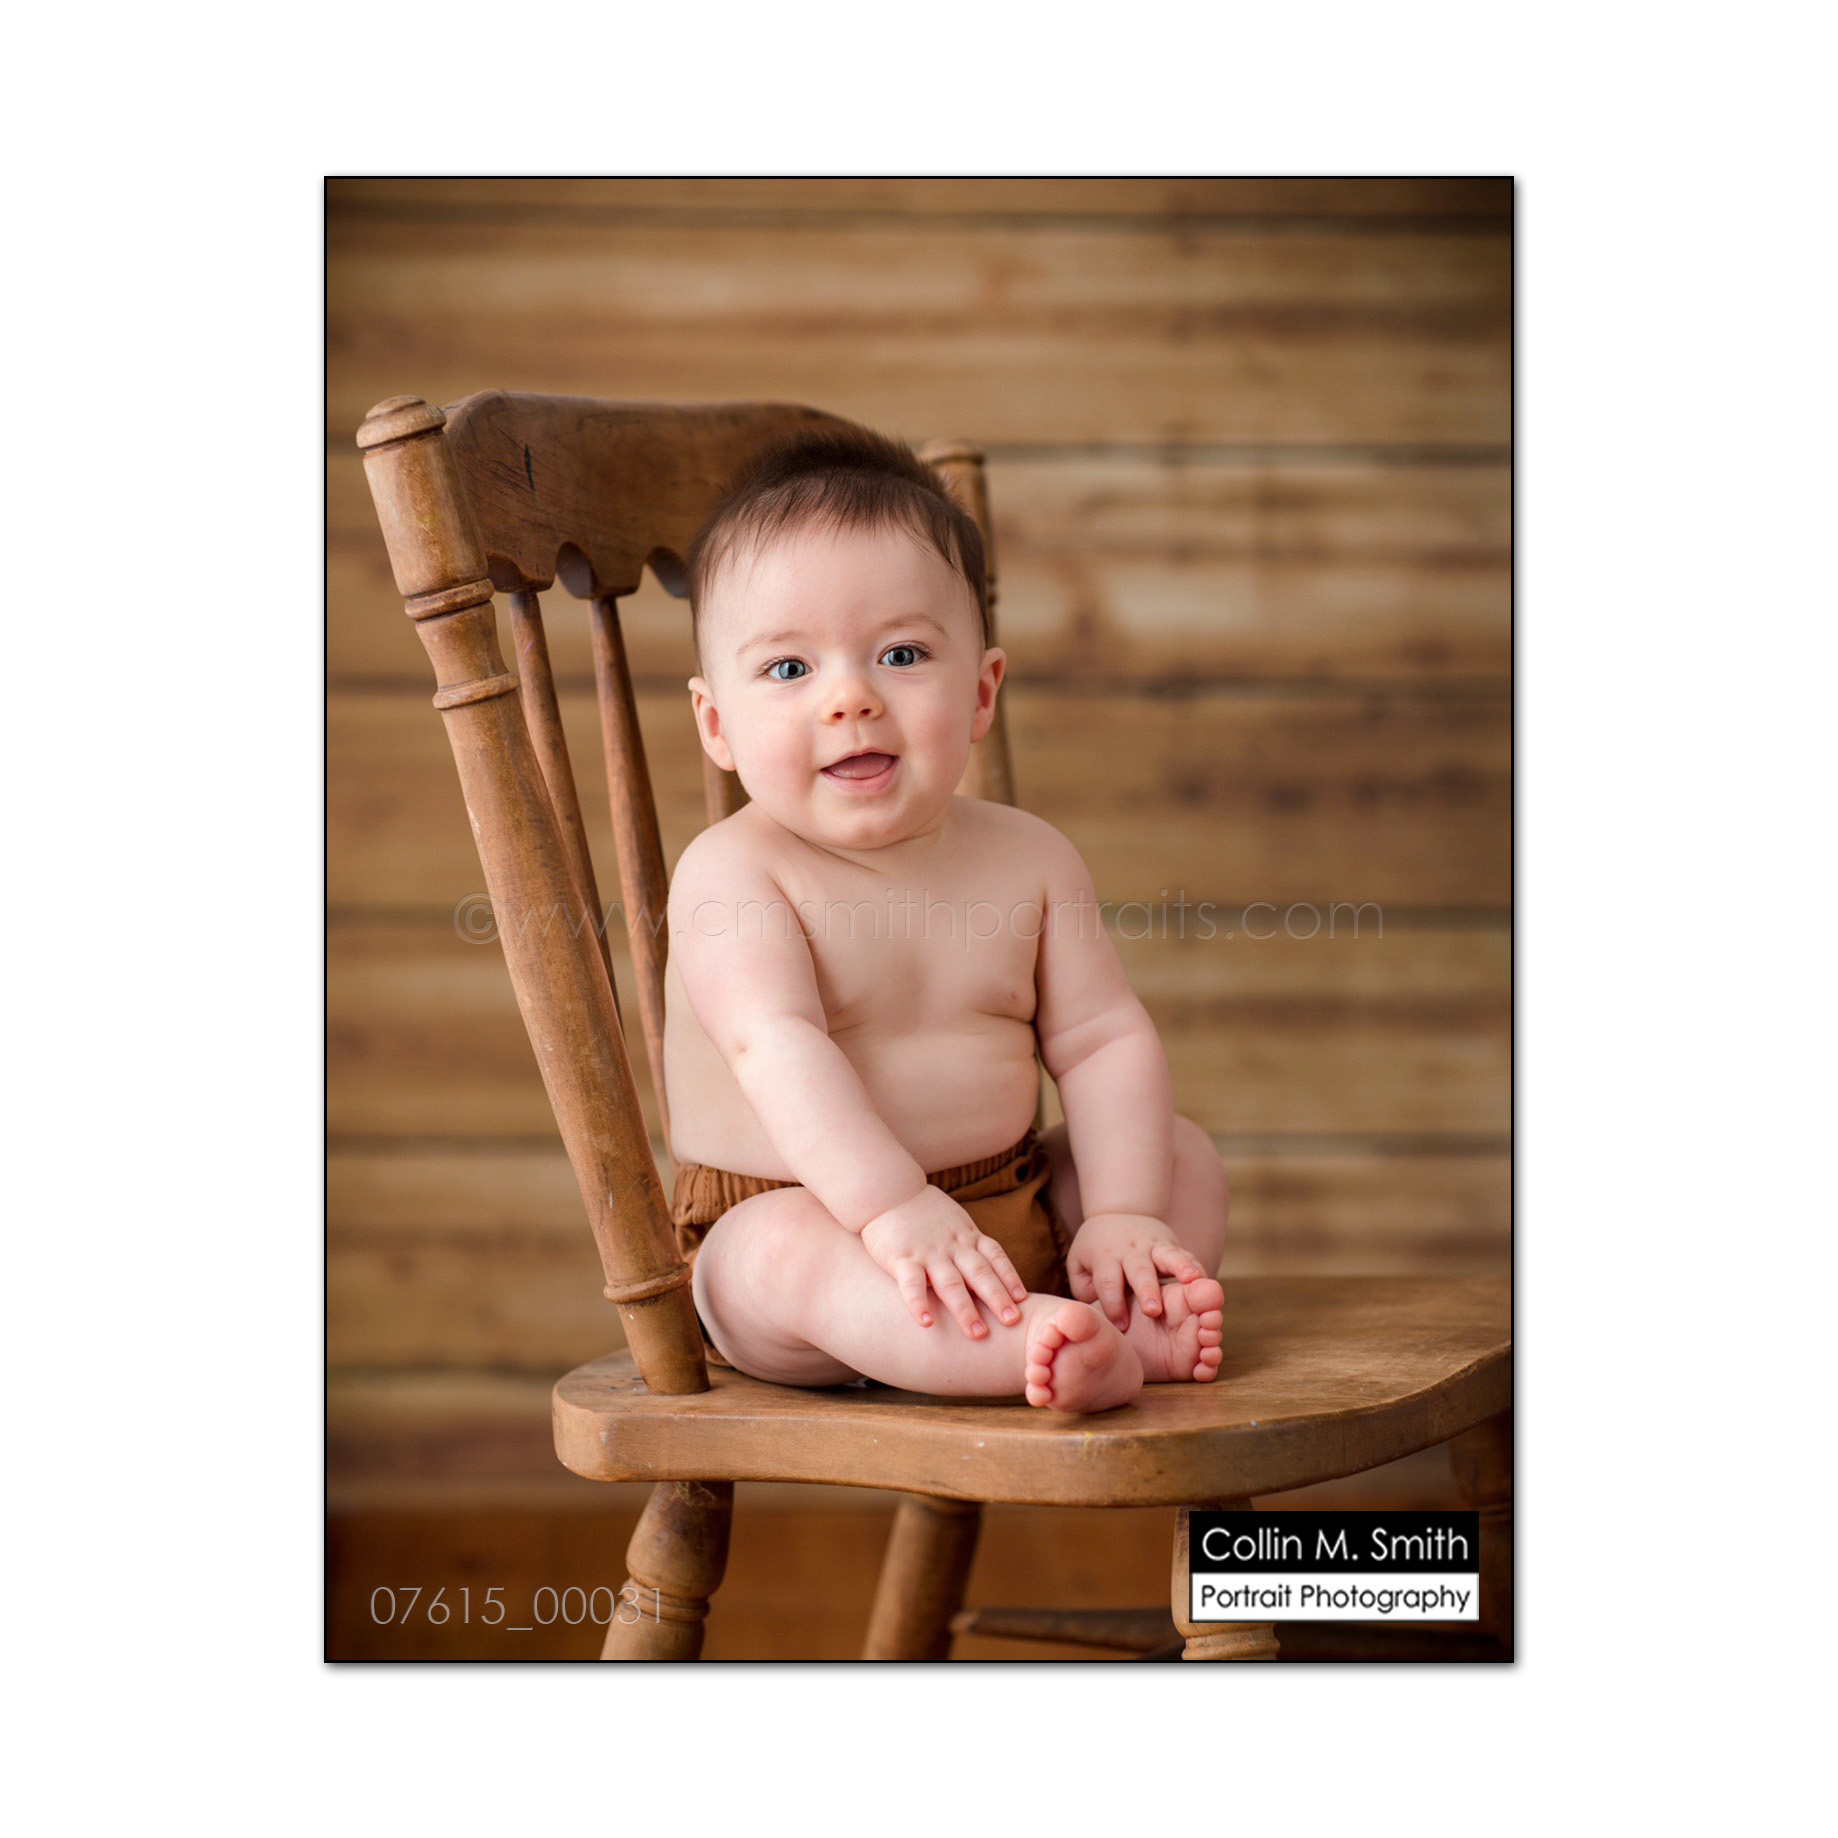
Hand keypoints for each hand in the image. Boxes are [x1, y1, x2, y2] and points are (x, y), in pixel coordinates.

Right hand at [860, 1185, 1027, 1337]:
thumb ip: (968, 1242)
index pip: (995, 1256)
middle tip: (1012, 1321)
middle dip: (997, 1298)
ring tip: (978, 1333)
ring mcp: (928, 1252)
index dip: (1010, 1277)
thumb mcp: (953, 1221)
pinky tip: (926, 1323)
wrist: (886, 1189)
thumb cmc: (921, 1210)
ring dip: (965, 1309)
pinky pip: (912, 1284)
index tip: (1022, 1299)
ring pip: (951, 1283)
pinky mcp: (902, 1258)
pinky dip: (919, 1304)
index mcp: (966, 1235)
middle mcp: (952, 1245)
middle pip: (980, 1273)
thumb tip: (987, 1268)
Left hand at [1067, 1213, 1206, 1329]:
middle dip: (1147, 1291)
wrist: (1119, 1211)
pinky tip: (1205, 1280)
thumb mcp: (1080, 1265)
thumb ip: (1085, 1289)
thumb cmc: (1097, 1249)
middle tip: (1153, 1312)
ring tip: (1192, 1281)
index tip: (1121, 1327)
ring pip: (1168, 1256)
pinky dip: (1197, 1266)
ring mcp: (1153, 1245)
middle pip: (1139, 1270)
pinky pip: (1187, 1255)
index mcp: (1106, 1257)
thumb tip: (1098, 1312)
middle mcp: (1130, 1251)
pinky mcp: (1171, 1244)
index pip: (1108, 1282)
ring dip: (1180, 1268)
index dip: (1113, 1305)